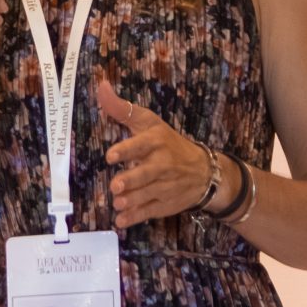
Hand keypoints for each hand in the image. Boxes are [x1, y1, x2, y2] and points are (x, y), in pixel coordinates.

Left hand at [97, 81, 216, 227]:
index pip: (142, 145)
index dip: (126, 150)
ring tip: (118, 203)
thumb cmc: (167, 143)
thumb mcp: (148, 122)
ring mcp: (165, 186)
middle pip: (146, 173)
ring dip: (132, 200)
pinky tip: (121, 221)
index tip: (111, 156)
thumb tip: (101, 85)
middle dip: (132, 180)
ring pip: (147, 195)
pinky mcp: (166, 204)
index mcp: (156, 142)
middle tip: (116, 185)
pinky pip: (149, 212)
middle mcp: (162, 164)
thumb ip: (122, 108)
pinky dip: (136, 218)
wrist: (205, 171)